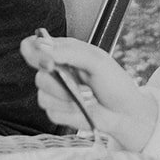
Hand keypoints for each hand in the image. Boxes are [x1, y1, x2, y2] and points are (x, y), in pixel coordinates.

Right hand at [18, 34, 154, 148]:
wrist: (126, 113)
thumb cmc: (115, 83)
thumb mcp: (95, 60)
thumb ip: (67, 52)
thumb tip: (42, 47)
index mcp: (64, 52)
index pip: (34, 45)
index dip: (33, 51)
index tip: (47, 61)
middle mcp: (57, 71)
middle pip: (38, 75)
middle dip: (58, 82)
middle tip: (78, 82)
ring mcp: (56, 92)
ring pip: (42, 95)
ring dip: (66, 98)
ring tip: (85, 96)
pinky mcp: (59, 111)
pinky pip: (52, 112)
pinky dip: (69, 113)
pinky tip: (83, 109)